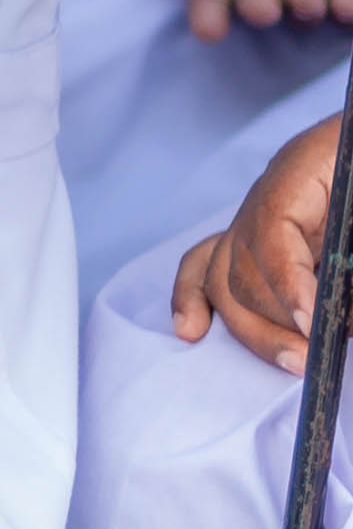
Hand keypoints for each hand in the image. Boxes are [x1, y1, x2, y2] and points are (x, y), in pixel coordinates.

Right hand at [173, 113, 348, 371]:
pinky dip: (195, 296)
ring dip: (256, 327)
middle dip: (277, 317)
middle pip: (243, 263)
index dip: (288, 283)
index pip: (271, 230)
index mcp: (304, 166)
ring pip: (225, 276)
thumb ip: (350, 254)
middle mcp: (269, 191)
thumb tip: (347, 315)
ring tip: (299, 361)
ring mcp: (256, 212)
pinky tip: (192, 329)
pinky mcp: (257, 232)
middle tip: (318, 354)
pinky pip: (208, 262)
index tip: (314, 325)